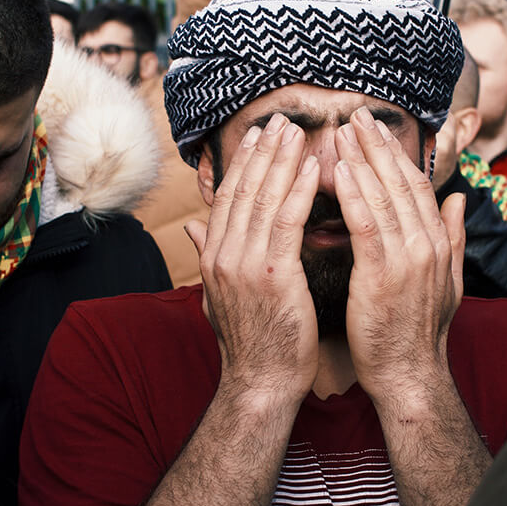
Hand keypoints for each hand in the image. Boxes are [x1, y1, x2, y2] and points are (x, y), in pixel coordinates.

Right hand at [186, 113, 319, 403]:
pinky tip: (314, 169)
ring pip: (264, 199)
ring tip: (298, 133)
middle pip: (244, 190)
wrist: (260, 384)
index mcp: (214, 257)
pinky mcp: (273, 276)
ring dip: (283, 161)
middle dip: (264, 151)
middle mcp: (224, 255)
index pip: (228, 198)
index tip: (258, 136)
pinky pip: (288, 223)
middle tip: (280, 121)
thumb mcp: (219, 296)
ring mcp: (245, 264)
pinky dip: (300, 191)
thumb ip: (208, 257)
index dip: (244, 163)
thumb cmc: (251, 342)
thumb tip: (192, 229)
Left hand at [333, 107, 465, 404]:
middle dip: (377, 145)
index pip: (416, 185)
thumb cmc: (418, 331)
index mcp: (439, 243)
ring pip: (383, 196)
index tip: (375, 128)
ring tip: (341, 132)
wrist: (410, 375)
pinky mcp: (384, 275)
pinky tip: (339, 171)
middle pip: (400, 182)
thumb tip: (459, 198)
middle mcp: (428, 244)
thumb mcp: (446, 281)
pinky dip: (354, 195)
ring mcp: (409, 258)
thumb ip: (454, 236)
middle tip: (355, 114)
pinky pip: (367, 225)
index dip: (395, 153)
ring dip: (361, 160)